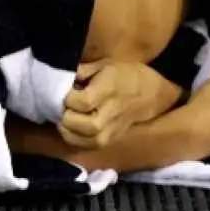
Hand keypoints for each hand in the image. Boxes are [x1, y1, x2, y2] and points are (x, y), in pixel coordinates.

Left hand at [57, 60, 180, 149]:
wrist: (150, 93)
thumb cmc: (125, 74)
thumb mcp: (104, 64)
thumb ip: (81, 72)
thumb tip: (59, 79)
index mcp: (110, 90)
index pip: (82, 102)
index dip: (67, 98)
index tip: (62, 91)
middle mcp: (112, 113)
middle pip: (82, 125)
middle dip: (65, 116)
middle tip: (60, 106)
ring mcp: (112, 130)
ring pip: (84, 139)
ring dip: (67, 129)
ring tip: (63, 116)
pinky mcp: (110, 140)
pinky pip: (87, 146)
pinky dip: (74, 139)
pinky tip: (69, 127)